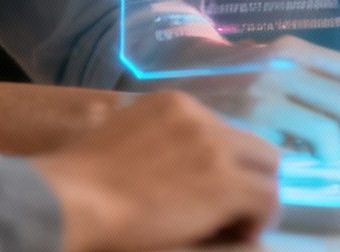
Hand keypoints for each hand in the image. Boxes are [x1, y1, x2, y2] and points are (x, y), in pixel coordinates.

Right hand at [32, 89, 278, 251]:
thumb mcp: (109, 135)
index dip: (223, 164)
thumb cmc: (75, 180)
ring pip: (267, 170)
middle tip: (232, 212)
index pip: (222, 130)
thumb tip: (145, 150)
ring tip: (238, 226)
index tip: (210, 191)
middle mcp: (200, 119)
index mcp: (173, 105)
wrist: (71, 200)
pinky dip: (258, 219)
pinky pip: (266, 199)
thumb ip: (141, 136)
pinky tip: (239, 235)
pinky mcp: (225, 184)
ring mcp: (215, 149)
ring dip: (256, 199)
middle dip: (248, 179)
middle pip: (253, 147)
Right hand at [154, 34, 339, 159]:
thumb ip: (314, 88)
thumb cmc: (230, 82)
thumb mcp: (273, 68)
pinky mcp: (243, 124)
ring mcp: (262, 93)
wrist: (164, 74)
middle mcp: (283, 64)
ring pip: (329, 132)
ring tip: (338, 169)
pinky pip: (293, 154)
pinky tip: (300, 170)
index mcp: (297, 50)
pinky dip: (306, 167)